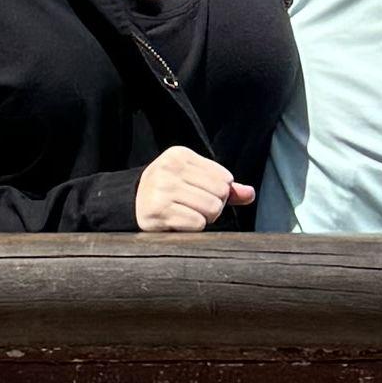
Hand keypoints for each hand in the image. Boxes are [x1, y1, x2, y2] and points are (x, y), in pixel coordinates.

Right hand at [132, 147, 254, 231]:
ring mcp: (162, 189)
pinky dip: (193, 227)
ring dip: (205, 218)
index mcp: (179, 155)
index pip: (225, 177)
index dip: (220, 191)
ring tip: (188, 214)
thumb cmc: (168, 191)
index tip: (200, 193)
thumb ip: (223, 186)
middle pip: (221, 193)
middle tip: (194, 206)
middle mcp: (169, 168)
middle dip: (214, 205)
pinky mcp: (157, 211)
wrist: (131, 203)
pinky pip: (198, 224)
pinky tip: (179, 221)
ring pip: (212, 209)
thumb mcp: (194, 180)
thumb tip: (250, 194)